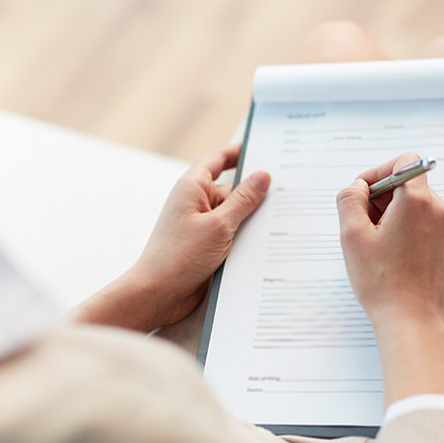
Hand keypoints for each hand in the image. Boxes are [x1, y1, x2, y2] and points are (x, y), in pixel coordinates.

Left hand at [131, 144, 270, 327]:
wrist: (157, 294)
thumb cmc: (179, 257)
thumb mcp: (219, 225)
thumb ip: (243, 200)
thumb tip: (262, 176)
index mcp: (192, 187)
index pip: (218, 159)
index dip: (239, 152)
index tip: (262, 148)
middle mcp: (196, 203)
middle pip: (231, 188)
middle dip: (255, 191)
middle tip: (286, 190)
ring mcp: (201, 224)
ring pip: (234, 213)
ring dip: (252, 218)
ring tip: (281, 219)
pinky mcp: (206, 245)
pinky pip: (231, 233)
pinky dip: (245, 236)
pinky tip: (265, 242)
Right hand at [336, 153, 443, 404]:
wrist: (412, 322)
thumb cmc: (381, 282)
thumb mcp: (352, 236)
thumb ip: (349, 199)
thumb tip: (357, 188)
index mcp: (418, 201)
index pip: (405, 162)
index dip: (379, 172)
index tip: (363, 193)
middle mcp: (441, 210)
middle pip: (410, 185)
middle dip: (383, 197)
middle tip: (363, 223)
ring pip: (419, 206)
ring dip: (395, 215)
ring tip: (378, 244)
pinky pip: (429, 226)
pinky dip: (410, 231)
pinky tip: (395, 256)